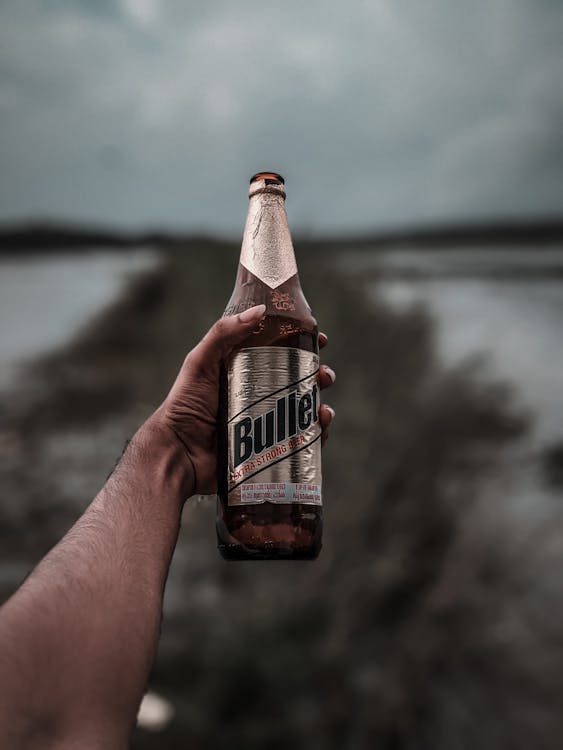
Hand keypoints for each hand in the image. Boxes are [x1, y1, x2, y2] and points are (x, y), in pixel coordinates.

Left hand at [157, 304, 335, 495]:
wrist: (178, 454)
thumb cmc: (183, 406)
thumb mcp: (200, 362)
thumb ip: (223, 333)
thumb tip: (261, 310)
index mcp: (245, 372)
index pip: (280, 353)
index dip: (303, 345)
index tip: (320, 340)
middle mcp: (258, 396)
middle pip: (299, 381)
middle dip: (318, 376)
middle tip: (324, 376)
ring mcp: (265, 425)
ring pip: (304, 411)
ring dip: (320, 407)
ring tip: (322, 409)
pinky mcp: (269, 450)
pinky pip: (300, 441)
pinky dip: (316, 435)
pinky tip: (320, 429)